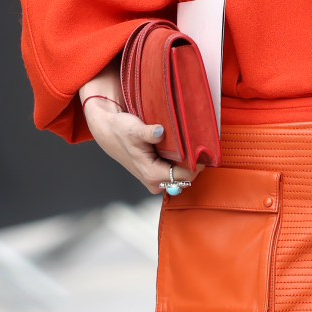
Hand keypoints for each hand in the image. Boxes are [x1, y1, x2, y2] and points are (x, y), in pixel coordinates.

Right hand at [80, 71, 203, 191]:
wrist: (107, 130)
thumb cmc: (120, 130)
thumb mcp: (134, 129)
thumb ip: (148, 132)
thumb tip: (160, 131)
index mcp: (152, 174)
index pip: (187, 175)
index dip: (198, 163)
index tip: (204, 148)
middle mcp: (154, 182)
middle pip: (186, 177)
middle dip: (193, 163)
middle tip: (197, 143)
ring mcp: (155, 180)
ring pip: (181, 175)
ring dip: (186, 162)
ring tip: (187, 144)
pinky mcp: (155, 174)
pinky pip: (175, 171)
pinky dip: (179, 161)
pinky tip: (178, 148)